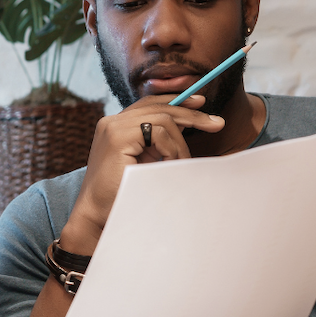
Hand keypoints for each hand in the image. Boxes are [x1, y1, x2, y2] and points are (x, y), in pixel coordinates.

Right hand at [60, 94, 225, 253]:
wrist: (98, 215)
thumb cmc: (123, 193)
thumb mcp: (144, 161)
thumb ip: (157, 143)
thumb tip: (186, 126)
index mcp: (115, 126)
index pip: (149, 103)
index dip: (176, 101)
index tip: (200, 104)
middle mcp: (111, 122)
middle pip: (159, 106)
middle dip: (191, 114)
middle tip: (217, 124)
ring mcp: (112, 127)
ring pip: (163, 119)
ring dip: (179, 143)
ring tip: (182, 163)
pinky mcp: (117, 137)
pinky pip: (158, 131)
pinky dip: (171, 149)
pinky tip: (169, 164)